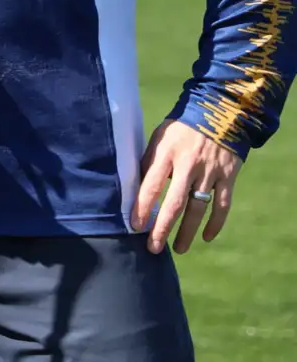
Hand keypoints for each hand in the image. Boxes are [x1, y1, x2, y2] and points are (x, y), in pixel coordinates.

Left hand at [133, 120, 240, 253]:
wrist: (219, 112)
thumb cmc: (180, 128)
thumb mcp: (158, 138)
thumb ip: (149, 162)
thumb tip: (133, 189)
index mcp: (166, 154)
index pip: (151, 186)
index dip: (142, 208)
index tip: (135, 227)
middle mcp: (189, 165)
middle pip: (174, 203)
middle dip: (162, 229)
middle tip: (153, 248)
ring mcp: (210, 172)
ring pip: (198, 209)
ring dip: (187, 232)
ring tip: (178, 249)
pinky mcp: (228, 176)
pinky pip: (222, 205)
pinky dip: (216, 223)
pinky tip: (207, 237)